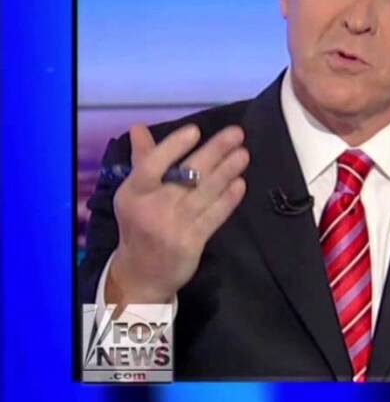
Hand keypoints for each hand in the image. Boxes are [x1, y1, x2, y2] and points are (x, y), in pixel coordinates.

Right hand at [106, 123, 248, 305]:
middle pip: (186, 175)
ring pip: (204, 193)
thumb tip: (139, 127)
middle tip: (237, 134)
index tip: (195, 130)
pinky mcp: (190, 243)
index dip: (173, 147)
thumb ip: (142, 159)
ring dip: (227, 171)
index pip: (151, 165)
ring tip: (244, 154)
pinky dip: (228, 199)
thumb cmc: (140, 224)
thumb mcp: (134, 194)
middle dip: (214, 152)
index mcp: (133, 192)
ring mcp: (172, 226)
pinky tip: (240, 184)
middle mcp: (151, 208)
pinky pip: (213, 216)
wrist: (140, 275)